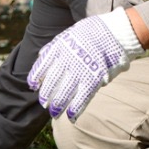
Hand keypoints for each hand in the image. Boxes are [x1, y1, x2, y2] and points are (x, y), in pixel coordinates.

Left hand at [28, 8, 143, 119]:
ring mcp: (80, 70)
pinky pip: (82, 98)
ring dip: (58, 106)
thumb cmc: (92, 32)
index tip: (32, 85)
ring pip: (64, 93)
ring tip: (54, 114)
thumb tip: (41, 55)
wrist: (116, 31)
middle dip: (46, 95)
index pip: (42, 65)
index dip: (35, 76)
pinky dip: (75, 109)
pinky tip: (71, 117)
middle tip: (44, 103)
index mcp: (59, 47)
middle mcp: (67, 59)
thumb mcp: (69, 34)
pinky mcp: (94, 79)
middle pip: (51, 82)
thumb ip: (55, 46)